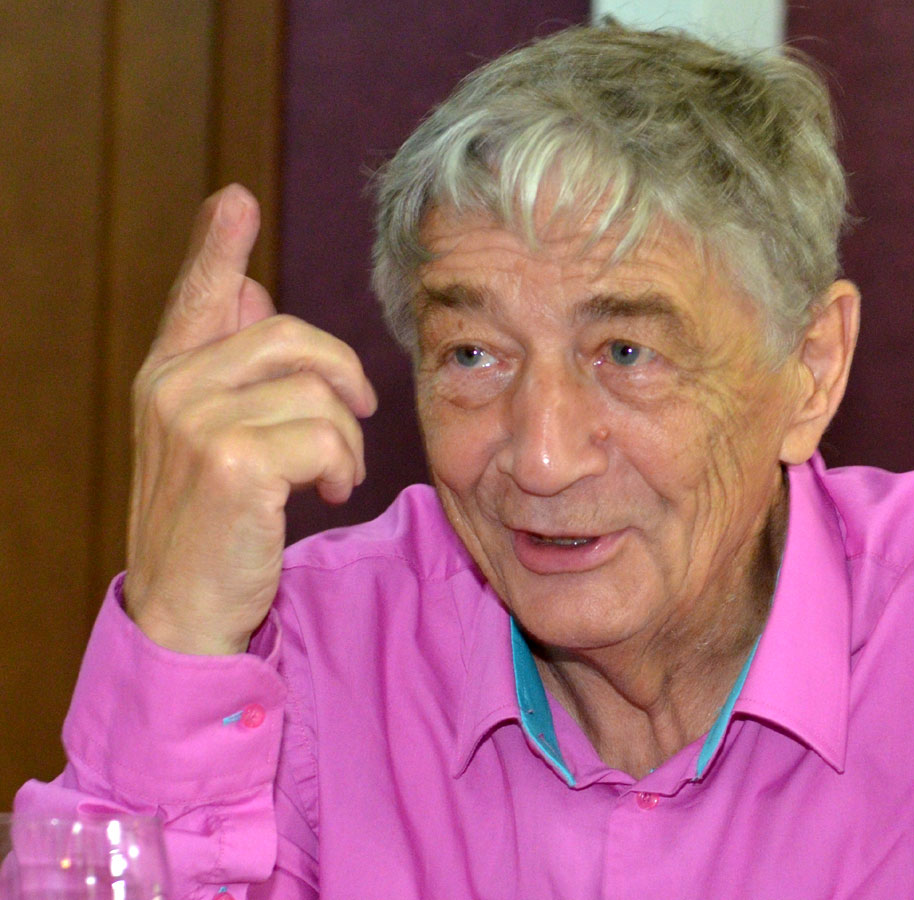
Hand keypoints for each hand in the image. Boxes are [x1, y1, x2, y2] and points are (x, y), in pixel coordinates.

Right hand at [122, 185, 376, 653]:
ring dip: (347, 441)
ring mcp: (196, 419)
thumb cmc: (212, 524)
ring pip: (320, 394)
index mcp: (168, 375)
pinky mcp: (232, 459)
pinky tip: (325, 494)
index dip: (220, 245)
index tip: (236, 200)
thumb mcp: (210, 439)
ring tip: (333, 477)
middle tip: (359, 411)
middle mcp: (172, 385)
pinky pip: (326, 435)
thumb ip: (231, 369)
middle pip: (291, 335)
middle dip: (343, 376)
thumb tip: (251, 291)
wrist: (186, 608)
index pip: (199, 294)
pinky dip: (343, 467)